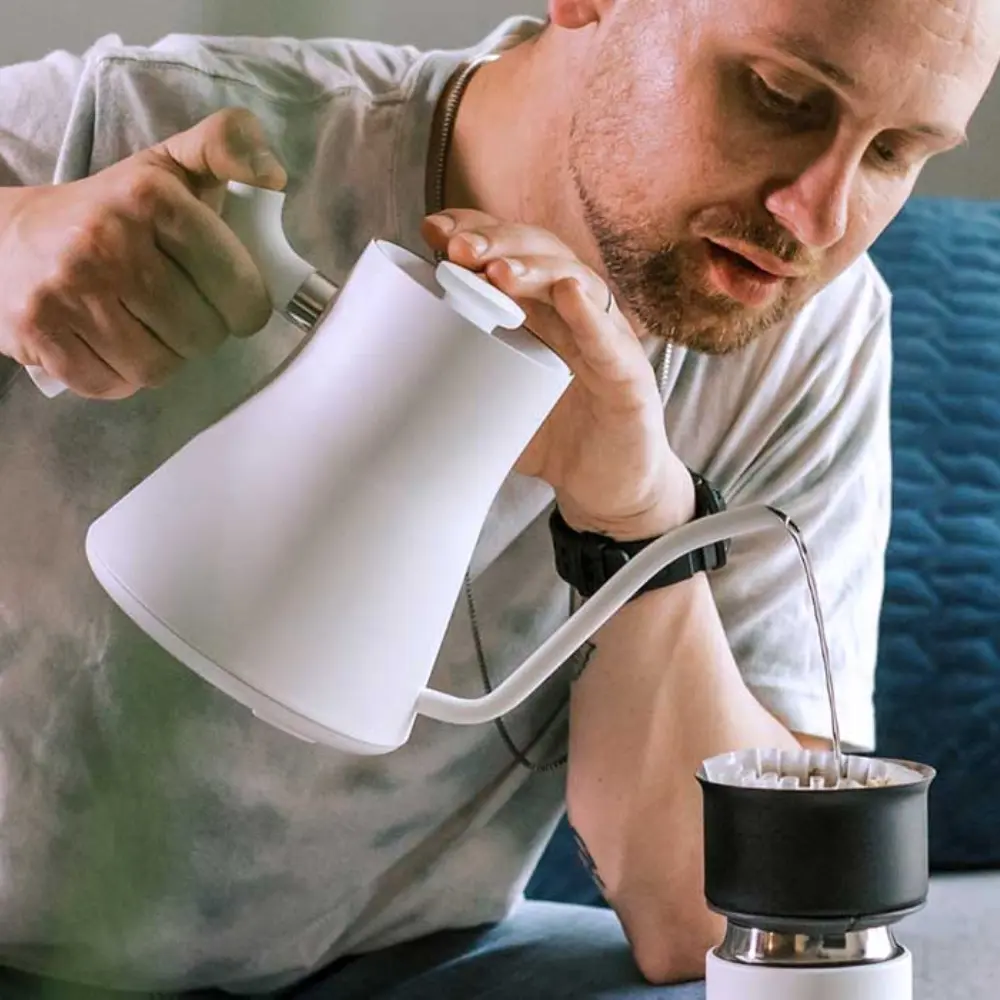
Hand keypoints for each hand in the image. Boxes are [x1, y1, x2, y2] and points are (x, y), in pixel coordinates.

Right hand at [0, 108, 285, 398]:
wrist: (3, 239)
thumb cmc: (109, 211)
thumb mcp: (168, 166)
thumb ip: (226, 148)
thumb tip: (271, 174)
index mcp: (151, 196)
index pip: (238, 284)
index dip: (245, 304)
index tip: (231, 299)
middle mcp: (107, 240)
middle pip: (203, 333)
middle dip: (202, 331)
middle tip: (180, 311)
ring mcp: (69, 289)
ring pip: (161, 367)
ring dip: (162, 357)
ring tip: (144, 326)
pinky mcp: (40, 332)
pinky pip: (114, 385)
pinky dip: (119, 376)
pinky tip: (109, 344)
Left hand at [422, 210, 693, 540]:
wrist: (607, 492)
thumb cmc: (557, 441)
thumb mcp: (496, 405)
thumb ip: (455, 387)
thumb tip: (387, 386)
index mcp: (541, 313)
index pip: (510, 253)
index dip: (476, 230)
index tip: (434, 229)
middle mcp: (575, 315)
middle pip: (540, 256)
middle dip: (497, 244)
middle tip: (458, 249)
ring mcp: (605, 342)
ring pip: (576, 284)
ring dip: (535, 270)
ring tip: (498, 272)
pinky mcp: (630, 379)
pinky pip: (611, 342)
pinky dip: (591, 317)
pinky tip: (569, 295)